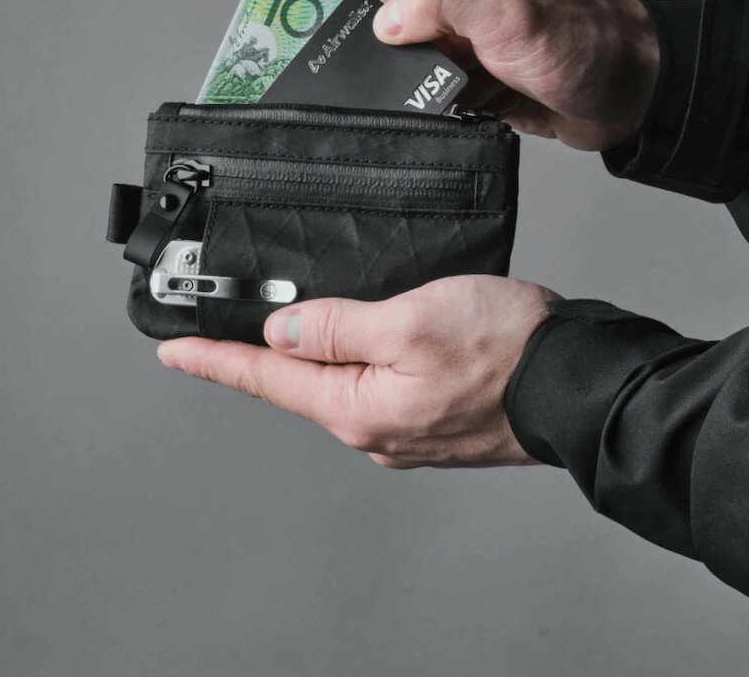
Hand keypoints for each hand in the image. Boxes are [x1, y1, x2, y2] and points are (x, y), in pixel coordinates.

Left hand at [157, 276, 558, 468]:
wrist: (576, 380)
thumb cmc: (505, 350)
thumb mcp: (408, 320)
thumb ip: (336, 326)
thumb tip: (282, 330)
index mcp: (358, 407)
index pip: (266, 378)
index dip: (215, 359)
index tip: (172, 351)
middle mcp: (374, 428)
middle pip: (299, 382)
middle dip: (262, 353)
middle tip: (228, 321)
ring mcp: (405, 427)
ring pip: (340, 380)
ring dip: (315, 351)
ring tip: (294, 322)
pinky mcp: (432, 415)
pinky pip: (375, 383)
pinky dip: (358, 357)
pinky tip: (362, 337)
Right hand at [357, 0, 658, 150]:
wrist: (629, 93)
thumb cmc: (588, 42)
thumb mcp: (511, 13)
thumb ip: (439, 4)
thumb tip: (384, 21)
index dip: (390, 12)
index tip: (426, 40)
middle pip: (390, 17)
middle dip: (411, 52)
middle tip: (456, 66)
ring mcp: (463, 22)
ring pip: (406, 58)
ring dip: (432, 80)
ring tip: (478, 82)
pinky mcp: (469, 61)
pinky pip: (429, 85)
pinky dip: (447, 99)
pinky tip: (482, 98)